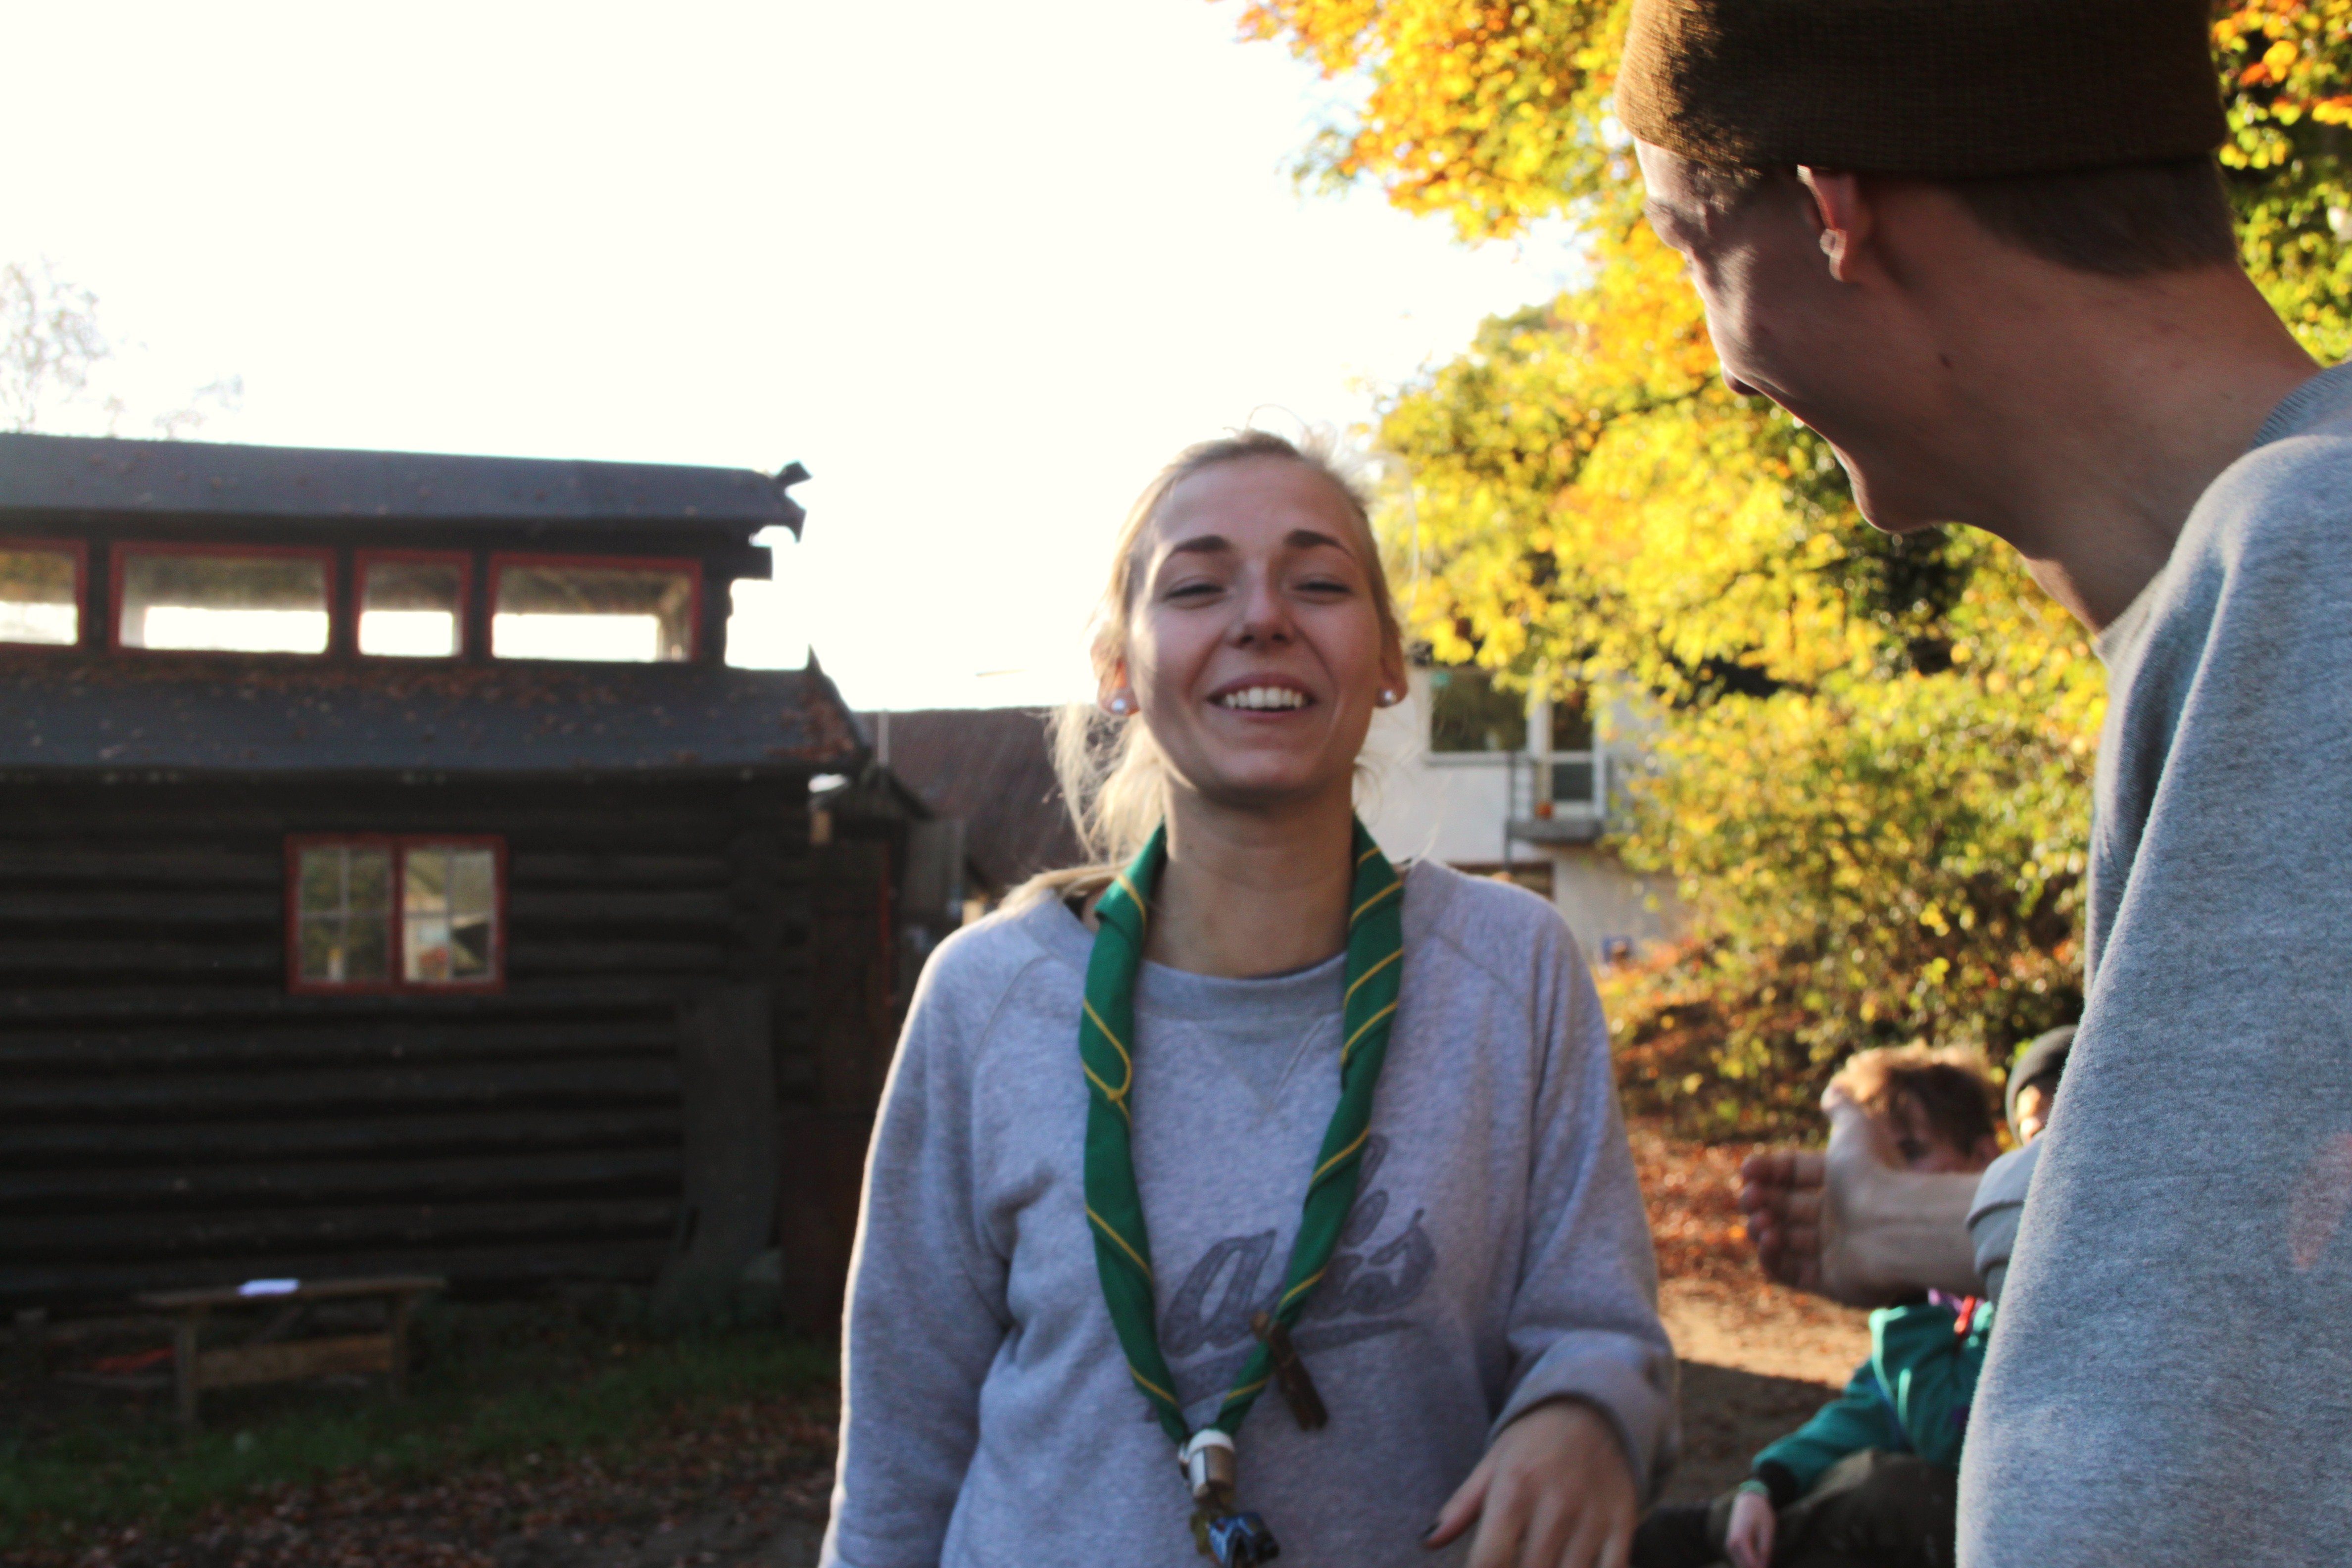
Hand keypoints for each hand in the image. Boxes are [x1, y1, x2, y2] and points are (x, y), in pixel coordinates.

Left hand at [1424, 1399, 1635, 1567]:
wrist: (1593, 1410)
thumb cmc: (1532, 1443)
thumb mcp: (1493, 1463)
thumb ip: (1461, 1506)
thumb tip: (1427, 1541)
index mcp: (1515, 1487)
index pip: (1491, 1560)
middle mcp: (1556, 1503)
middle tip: (1510, 1564)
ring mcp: (1593, 1516)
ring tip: (1538, 1561)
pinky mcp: (1623, 1523)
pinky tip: (1570, 1566)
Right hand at [1723, 1488, 1774, 1567]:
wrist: (1748, 1500)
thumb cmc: (1760, 1513)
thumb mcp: (1767, 1531)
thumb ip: (1765, 1550)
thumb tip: (1764, 1566)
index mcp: (1741, 1540)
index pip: (1752, 1564)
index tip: (1770, 1566)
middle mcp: (1732, 1544)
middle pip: (1745, 1567)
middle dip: (1757, 1566)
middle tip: (1767, 1560)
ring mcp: (1730, 1545)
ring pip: (1742, 1565)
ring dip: (1752, 1565)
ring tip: (1764, 1557)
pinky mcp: (1731, 1545)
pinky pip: (1739, 1560)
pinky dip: (1749, 1562)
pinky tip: (1759, 1556)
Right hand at [1739, 1088, 1978, 1304]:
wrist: (1897, 1223)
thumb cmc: (1874, 1173)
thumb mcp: (1856, 1128)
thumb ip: (1842, 1110)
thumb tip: (1833, 1089)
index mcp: (1841, 1183)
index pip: (1794, 1175)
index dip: (1768, 1170)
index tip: (1748, 1169)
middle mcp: (1838, 1218)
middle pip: (1785, 1207)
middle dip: (1761, 1200)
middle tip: (1750, 1198)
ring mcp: (1836, 1252)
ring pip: (1784, 1240)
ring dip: (1763, 1228)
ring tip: (1760, 1221)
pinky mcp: (1833, 1283)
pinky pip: (1792, 1272)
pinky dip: (1772, 1258)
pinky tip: (1766, 1241)